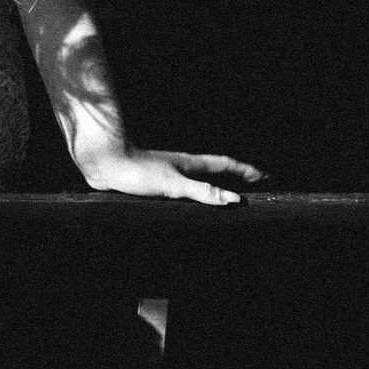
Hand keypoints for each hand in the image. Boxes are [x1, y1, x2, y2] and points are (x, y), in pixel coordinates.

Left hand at [77, 145, 266, 205]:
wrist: (104, 163)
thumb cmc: (137, 171)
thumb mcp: (173, 184)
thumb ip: (202, 192)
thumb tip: (234, 200)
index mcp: (190, 164)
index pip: (225, 165)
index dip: (245, 171)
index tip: (264, 175)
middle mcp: (180, 167)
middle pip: (214, 171)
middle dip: (233, 177)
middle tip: (251, 185)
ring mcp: (166, 174)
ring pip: (196, 180)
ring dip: (212, 186)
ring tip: (223, 196)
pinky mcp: (150, 184)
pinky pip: (179, 190)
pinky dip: (190, 196)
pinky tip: (185, 205)